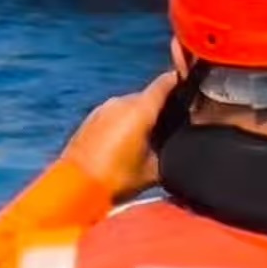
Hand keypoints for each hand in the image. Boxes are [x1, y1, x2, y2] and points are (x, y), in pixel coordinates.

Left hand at [62, 65, 185, 202]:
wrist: (76, 186)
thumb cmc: (115, 178)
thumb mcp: (153, 171)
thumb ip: (171, 154)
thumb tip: (179, 148)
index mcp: (139, 109)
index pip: (165, 83)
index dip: (179, 81)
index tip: (190, 85)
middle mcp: (120, 102)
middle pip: (147, 96)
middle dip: (161, 107)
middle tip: (174, 124)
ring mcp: (102, 109)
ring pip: (130, 105)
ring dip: (140, 115)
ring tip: (150, 137)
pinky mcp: (90, 119)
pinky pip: (114, 113)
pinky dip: (123, 121)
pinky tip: (127, 142)